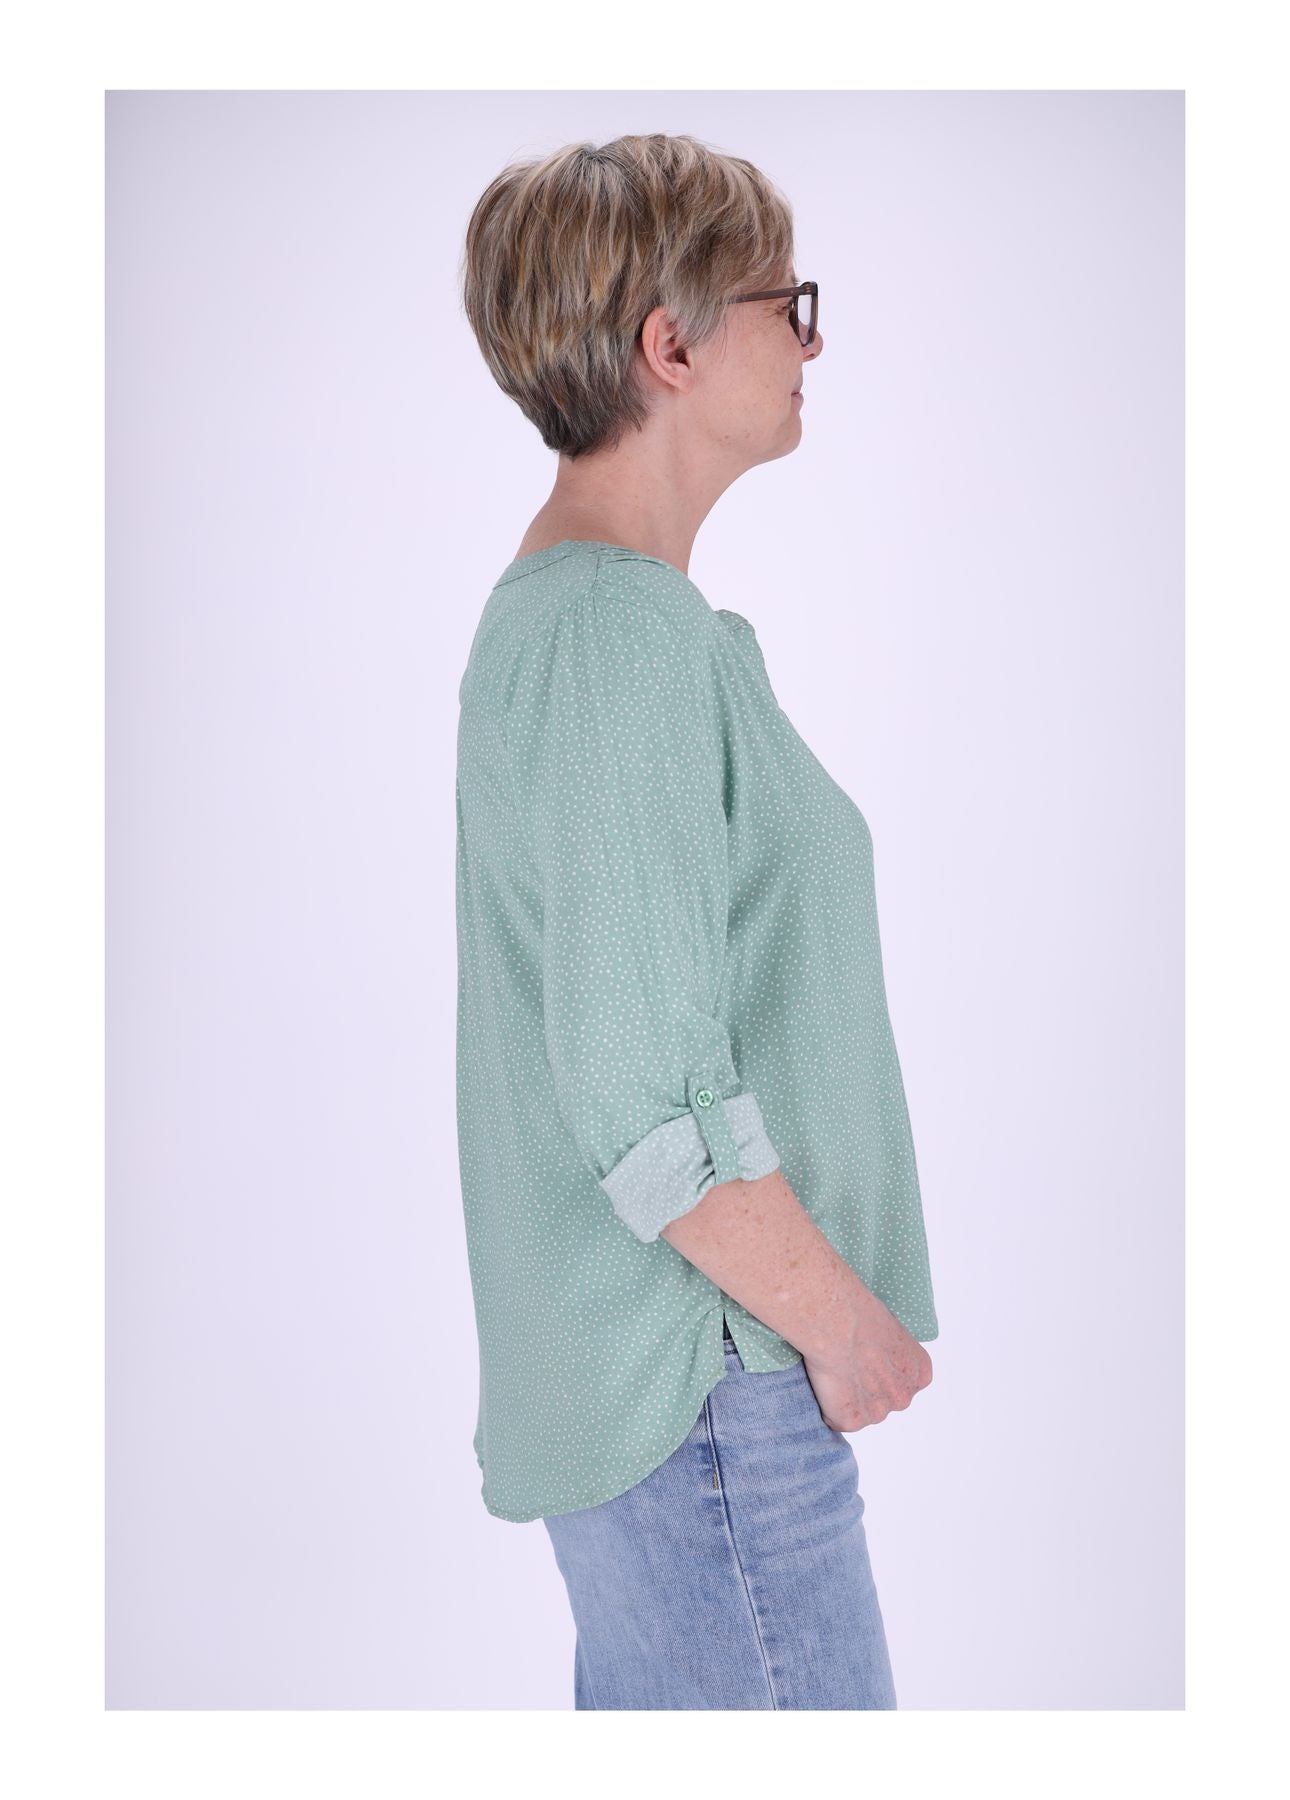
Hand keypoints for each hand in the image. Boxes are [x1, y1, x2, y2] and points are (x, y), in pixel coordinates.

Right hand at [802, 1293, 932, 1432]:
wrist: (838, 1323)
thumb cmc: (861, 1314)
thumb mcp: (892, 1330)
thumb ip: (891, 1354)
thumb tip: (875, 1356)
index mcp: (919, 1373)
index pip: (901, 1383)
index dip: (880, 1372)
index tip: (866, 1360)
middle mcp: (904, 1397)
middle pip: (882, 1401)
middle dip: (866, 1389)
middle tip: (847, 1365)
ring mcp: (878, 1412)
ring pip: (860, 1411)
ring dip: (847, 1398)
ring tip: (834, 1371)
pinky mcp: (852, 1421)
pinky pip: (836, 1418)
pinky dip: (827, 1405)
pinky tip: (825, 1380)